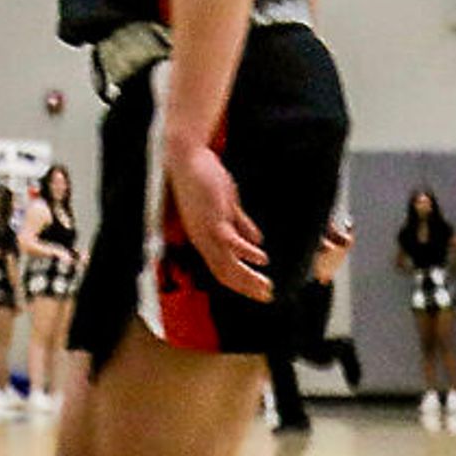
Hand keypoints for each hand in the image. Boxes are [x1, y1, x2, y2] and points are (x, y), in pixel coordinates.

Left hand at [164, 139, 273, 301]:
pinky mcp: (213, 217)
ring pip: (227, 264)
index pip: (222, 270)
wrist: (187, 159)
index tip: (259, 292)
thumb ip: (241, 225)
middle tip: (267, 297)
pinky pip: (230, 241)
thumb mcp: (227, 207)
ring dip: (248, 278)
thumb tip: (258, 243)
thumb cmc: (205, 180)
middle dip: (247, 288)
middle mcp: (203, 240)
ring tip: (266, 287)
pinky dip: (246, 253)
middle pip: (225, 274)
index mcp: (204, 239)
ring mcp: (207, 230)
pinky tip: (262, 259)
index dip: (241, 284)